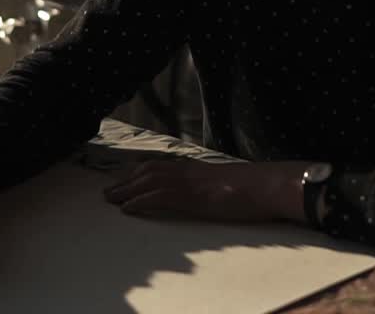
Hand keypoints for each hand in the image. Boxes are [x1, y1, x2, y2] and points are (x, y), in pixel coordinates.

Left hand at [103, 160, 308, 223]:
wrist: (265, 185)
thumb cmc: (253, 186)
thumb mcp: (226, 181)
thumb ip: (211, 184)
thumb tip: (209, 192)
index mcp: (195, 167)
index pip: (160, 166)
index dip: (139, 172)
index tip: (125, 179)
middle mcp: (187, 171)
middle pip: (147, 172)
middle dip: (126, 181)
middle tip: (109, 192)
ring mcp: (188, 183)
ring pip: (147, 182)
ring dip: (126, 190)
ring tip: (110, 200)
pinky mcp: (190, 197)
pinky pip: (158, 197)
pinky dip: (139, 202)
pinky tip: (127, 209)